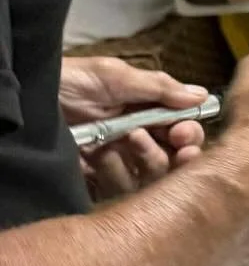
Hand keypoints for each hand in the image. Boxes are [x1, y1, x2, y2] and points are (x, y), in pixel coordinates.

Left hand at [60, 55, 208, 199]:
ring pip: (153, 177)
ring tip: (128, 138)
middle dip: (178, 153)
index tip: (187, 133)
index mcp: (145, 113)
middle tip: (176, 144)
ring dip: (148, 158)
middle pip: (175, 159)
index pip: (182, 130)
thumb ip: (160, 88)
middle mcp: (136, 139)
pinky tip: (101, 154)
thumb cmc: (70, 81)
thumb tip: (202, 96)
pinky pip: (122, 189)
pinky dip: (116, 171)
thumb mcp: (115, 76)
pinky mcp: (97, 180)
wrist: (30, 100)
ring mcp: (118, 162)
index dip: (190, 134)